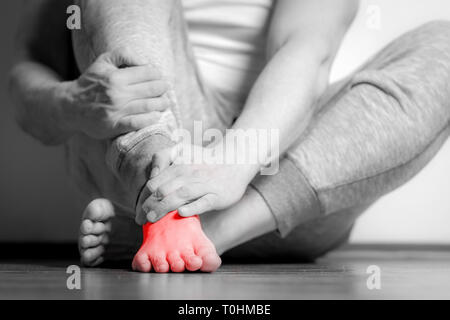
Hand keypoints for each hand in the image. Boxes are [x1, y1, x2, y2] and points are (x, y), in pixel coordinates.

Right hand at [62, 48, 171, 138]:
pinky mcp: (114, 126)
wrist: (71, 106)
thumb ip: (124, 55)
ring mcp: (116, 111)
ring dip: (162, 104)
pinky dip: (151, 119)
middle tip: (165, 89)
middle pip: (152, 89)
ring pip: (149, 106)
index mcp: (115, 77)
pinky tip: (156, 116)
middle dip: (163, 88)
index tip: (159, 77)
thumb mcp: (103, 61)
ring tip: (164, 102)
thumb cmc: (91, 82)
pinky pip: (139, 122)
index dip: (157, 74)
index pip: (148, 73)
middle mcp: (116, 94)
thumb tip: (145, 62)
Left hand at [136, 144, 259, 224]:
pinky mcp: (217, 196)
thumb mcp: (183, 150)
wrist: (235, 161)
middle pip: (165, 189)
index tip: (138, 212)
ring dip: (164, 206)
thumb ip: (163, 156)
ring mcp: (204, 185)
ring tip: (152, 218)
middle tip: (141, 220)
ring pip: (182, 195)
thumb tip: (152, 174)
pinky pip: (204, 202)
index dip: (143, 197)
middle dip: (149, 205)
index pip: (155, 182)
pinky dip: (193, 207)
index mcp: (179, 165)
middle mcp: (190, 174)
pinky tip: (182, 212)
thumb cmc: (204, 160)